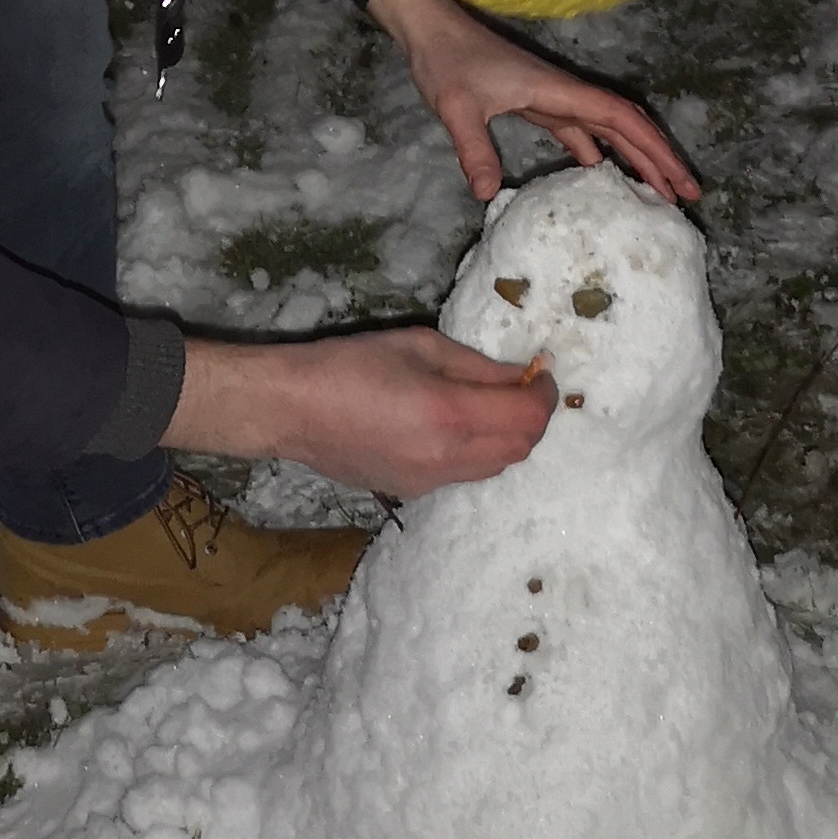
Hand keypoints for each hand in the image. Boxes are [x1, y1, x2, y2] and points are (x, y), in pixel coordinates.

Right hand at [162, 323, 555, 494]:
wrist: (291, 410)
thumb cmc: (351, 364)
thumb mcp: (419, 345)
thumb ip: (475, 365)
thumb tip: (519, 375)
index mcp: (452, 414)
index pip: (529, 417)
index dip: (546, 394)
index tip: (540, 372)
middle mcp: (449, 459)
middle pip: (521, 450)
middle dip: (531, 418)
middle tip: (519, 387)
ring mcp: (431, 483)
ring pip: (496, 468)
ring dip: (506, 438)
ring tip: (487, 405)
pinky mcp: (412, 493)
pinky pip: (464, 476)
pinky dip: (476, 452)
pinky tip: (451, 427)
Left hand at [370, 0, 700, 204]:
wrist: (429, 29)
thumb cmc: (446, 60)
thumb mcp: (455, 107)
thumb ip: (473, 148)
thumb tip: (487, 195)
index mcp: (558, 90)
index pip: (619, 119)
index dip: (652, 149)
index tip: (677, 180)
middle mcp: (565, 93)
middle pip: (625, 125)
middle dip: (658, 157)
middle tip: (686, 195)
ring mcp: (553, 98)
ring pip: (607, 129)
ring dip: (633, 157)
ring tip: (658, 193)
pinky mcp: (537, 104)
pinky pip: (580, 131)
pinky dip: (599, 153)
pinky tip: (604, 177)